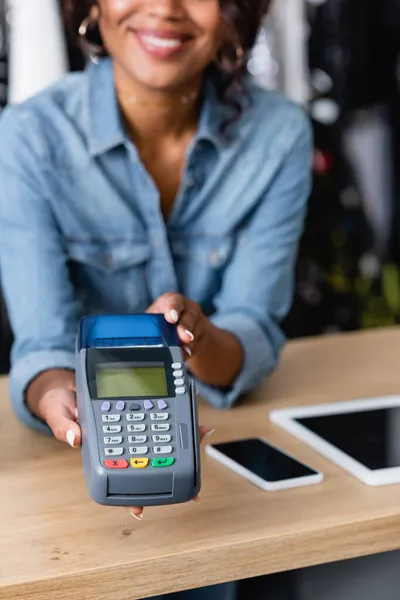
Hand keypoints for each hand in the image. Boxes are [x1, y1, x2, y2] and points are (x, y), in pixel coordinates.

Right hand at [36, 387, 212, 519]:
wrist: (68, 386)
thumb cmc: (62, 407)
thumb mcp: (59, 415)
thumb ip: (64, 427)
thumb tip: (74, 439)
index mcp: (103, 452)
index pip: (119, 476)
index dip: (131, 494)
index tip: (140, 510)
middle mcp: (123, 443)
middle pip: (149, 461)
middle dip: (171, 469)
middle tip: (193, 489)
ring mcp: (134, 428)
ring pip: (161, 439)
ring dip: (182, 438)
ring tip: (203, 433)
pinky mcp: (141, 409)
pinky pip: (162, 414)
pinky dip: (177, 412)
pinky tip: (191, 408)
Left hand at [147, 292, 211, 359]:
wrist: (182, 327)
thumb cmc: (161, 320)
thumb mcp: (154, 317)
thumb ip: (148, 325)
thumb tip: (134, 340)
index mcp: (172, 300)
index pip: (174, 301)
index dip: (172, 309)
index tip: (171, 318)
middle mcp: (188, 308)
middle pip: (188, 317)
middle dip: (185, 328)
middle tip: (184, 337)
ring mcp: (197, 322)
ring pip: (194, 333)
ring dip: (187, 343)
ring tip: (181, 352)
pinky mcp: (201, 336)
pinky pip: (196, 345)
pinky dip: (189, 351)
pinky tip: (184, 356)